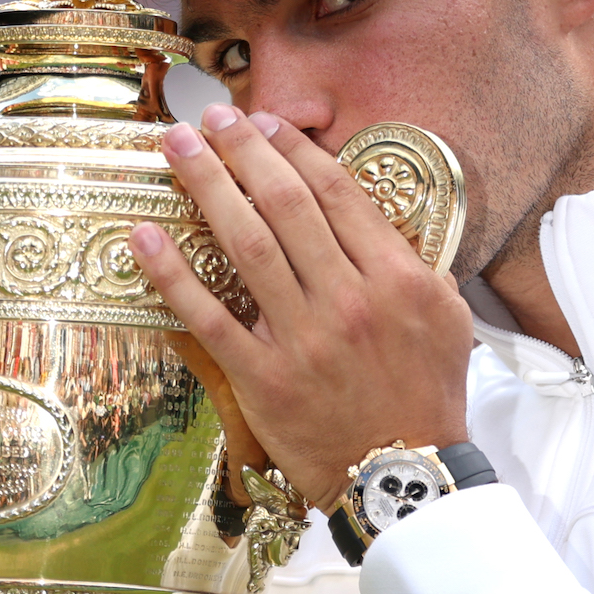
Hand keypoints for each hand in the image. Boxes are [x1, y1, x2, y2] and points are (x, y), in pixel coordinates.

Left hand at [130, 105, 475, 510]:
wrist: (405, 476)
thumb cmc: (426, 397)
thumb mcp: (449, 319)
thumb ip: (417, 264)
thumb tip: (378, 218)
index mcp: (397, 279)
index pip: (337, 194)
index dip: (294, 150)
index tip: (263, 122)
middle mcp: (350, 300)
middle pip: (285, 205)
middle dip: (242, 151)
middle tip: (210, 118)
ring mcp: (304, 338)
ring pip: (245, 245)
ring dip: (207, 187)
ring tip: (176, 147)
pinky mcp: (264, 378)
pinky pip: (209, 317)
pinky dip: (173, 274)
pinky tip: (145, 236)